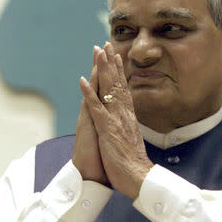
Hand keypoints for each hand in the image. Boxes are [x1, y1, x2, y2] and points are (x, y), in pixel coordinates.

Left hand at [79, 42, 153, 198]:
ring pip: (109, 90)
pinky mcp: (108, 129)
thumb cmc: (134, 163)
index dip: (119, 72)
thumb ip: (129, 127)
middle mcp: (124, 115)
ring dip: (102, 70)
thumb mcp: (132, 140)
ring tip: (98, 52)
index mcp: (129, 118)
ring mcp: (116, 120)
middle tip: (107, 44)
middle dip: (111, 63)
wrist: (139, 177)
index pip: (124, 90)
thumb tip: (128, 120)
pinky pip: (97, 108)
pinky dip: (89, 94)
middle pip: (117, 84)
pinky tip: (82, 81)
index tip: (116, 57)